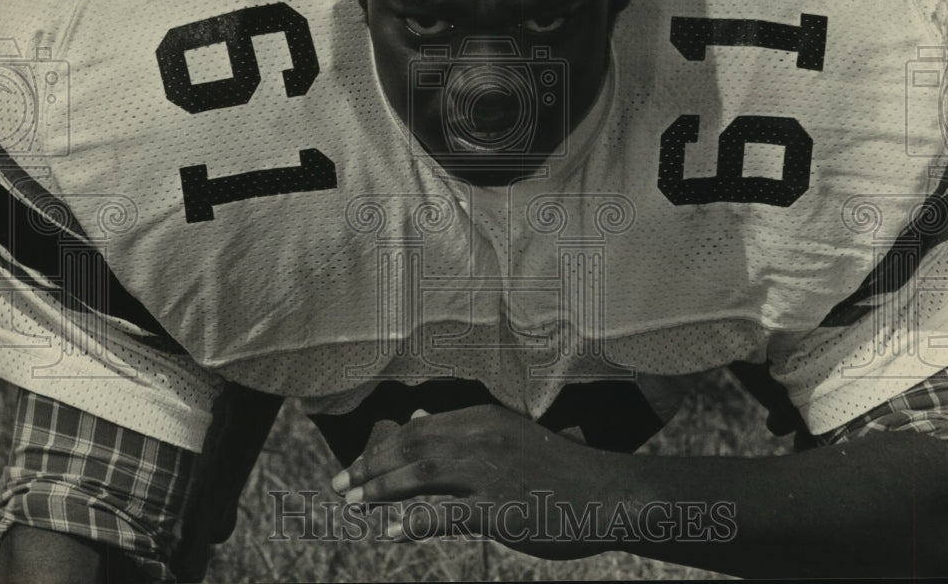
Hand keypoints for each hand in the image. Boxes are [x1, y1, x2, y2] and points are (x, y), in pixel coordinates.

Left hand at [330, 404, 630, 558]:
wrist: (606, 493)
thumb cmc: (557, 467)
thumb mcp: (508, 436)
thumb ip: (462, 431)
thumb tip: (416, 419)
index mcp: (483, 418)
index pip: (418, 428)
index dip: (381, 447)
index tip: (355, 466)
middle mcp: (482, 437)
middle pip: (411, 446)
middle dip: (370, 467)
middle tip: (340, 486)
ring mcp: (490, 472)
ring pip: (421, 474)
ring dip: (382, 489)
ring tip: (354, 503)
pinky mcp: (500, 508)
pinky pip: (448, 514)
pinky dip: (416, 520)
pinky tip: (392, 530)